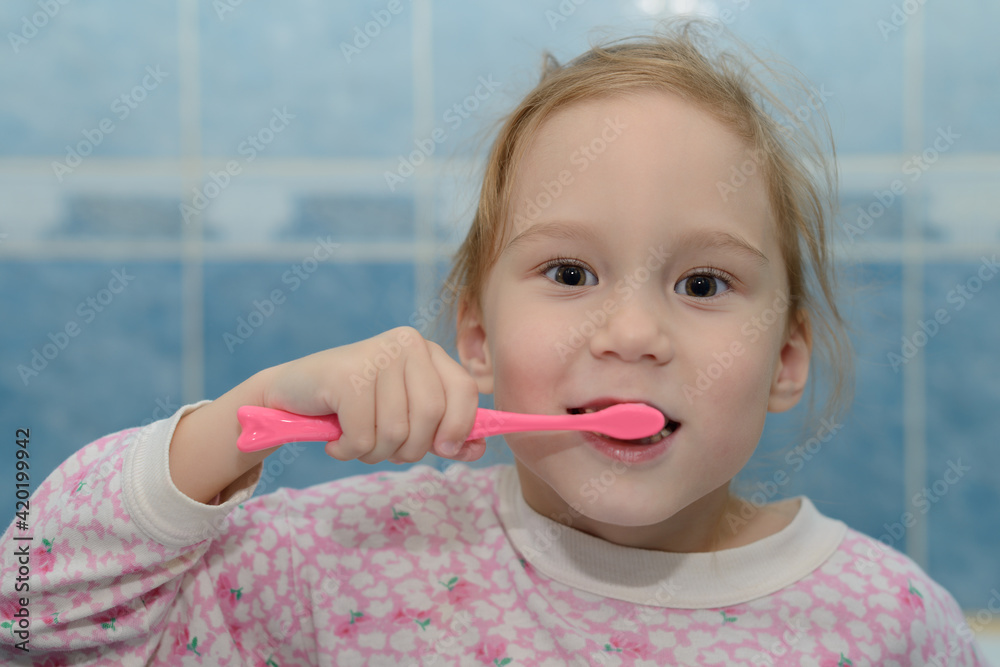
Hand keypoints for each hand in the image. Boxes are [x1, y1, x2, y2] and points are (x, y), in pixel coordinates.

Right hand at [259, 327, 485, 463]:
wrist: (291, 395)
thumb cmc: (356, 408)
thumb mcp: (408, 419)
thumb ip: (444, 433)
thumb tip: (478, 450)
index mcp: (428, 351)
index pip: (465, 391)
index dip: (459, 429)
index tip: (443, 450)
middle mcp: (407, 344)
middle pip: (431, 416)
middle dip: (409, 449)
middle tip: (383, 448)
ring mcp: (376, 355)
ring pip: (396, 432)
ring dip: (375, 453)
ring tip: (356, 441)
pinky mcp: (347, 375)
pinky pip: (364, 437)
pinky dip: (348, 451)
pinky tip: (336, 440)